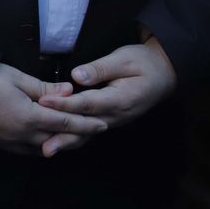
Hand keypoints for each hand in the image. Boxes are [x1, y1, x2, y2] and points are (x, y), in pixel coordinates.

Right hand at [0, 63, 107, 156]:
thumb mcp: (18, 78)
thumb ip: (46, 89)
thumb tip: (69, 92)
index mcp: (28, 118)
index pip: (66, 124)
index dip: (87, 124)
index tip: (104, 124)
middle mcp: (21, 136)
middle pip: (58, 140)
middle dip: (78, 136)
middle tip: (94, 130)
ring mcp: (10, 143)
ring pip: (44, 148)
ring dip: (61, 142)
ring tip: (74, 134)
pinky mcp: (0, 144)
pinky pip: (29, 150)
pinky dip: (43, 145)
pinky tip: (48, 138)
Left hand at [35, 39, 177, 155]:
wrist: (165, 74)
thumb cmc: (144, 63)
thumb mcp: (124, 59)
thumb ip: (100, 68)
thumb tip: (77, 76)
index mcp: (120, 99)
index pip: (87, 104)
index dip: (65, 104)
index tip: (44, 103)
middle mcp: (117, 115)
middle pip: (86, 127)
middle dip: (64, 136)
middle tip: (44, 146)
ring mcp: (115, 120)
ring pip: (88, 134)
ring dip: (68, 142)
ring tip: (47, 150)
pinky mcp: (111, 120)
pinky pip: (91, 132)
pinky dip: (75, 138)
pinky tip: (59, 141)